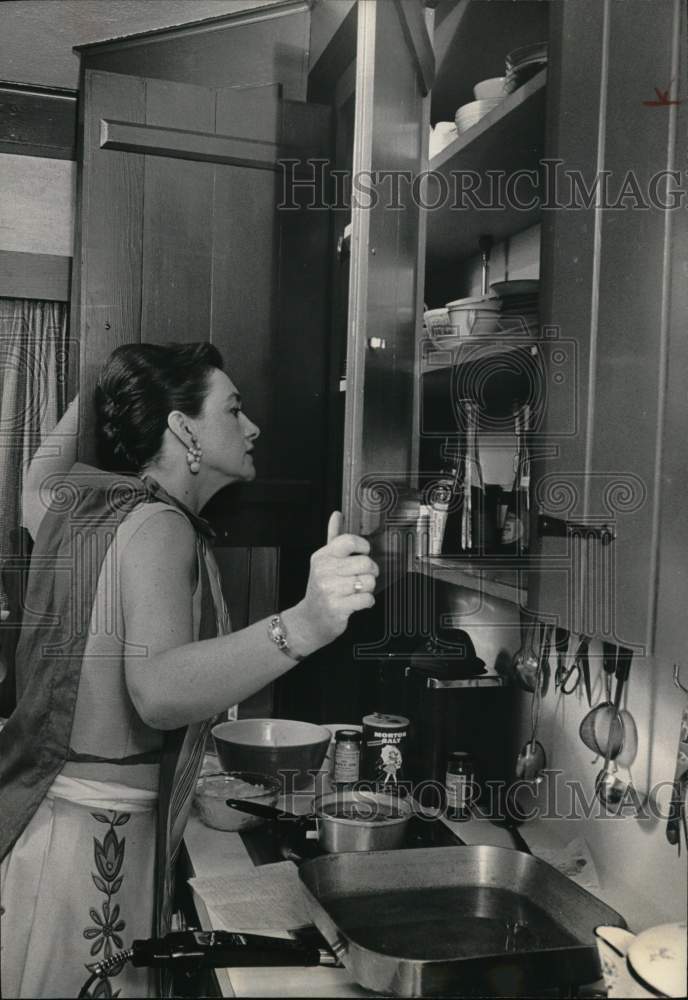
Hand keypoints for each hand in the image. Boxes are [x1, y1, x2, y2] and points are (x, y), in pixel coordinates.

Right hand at [284, 511, 378, 652]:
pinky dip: (367, 602)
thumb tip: (337, 514)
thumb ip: (332, 536)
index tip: (363, 553)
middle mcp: (324, 571)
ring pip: (368, 582)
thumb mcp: (323, 561)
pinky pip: (366, 599)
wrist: (309, 620)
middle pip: (365, 563)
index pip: (348, 541)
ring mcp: (329, 590)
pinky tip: (357, 602)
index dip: (363, 547)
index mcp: (322, 556)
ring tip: (357, 591)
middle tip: (363, 576)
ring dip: (368, 588)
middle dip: (370, 572)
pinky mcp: (337, 607)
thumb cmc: (320, 589)